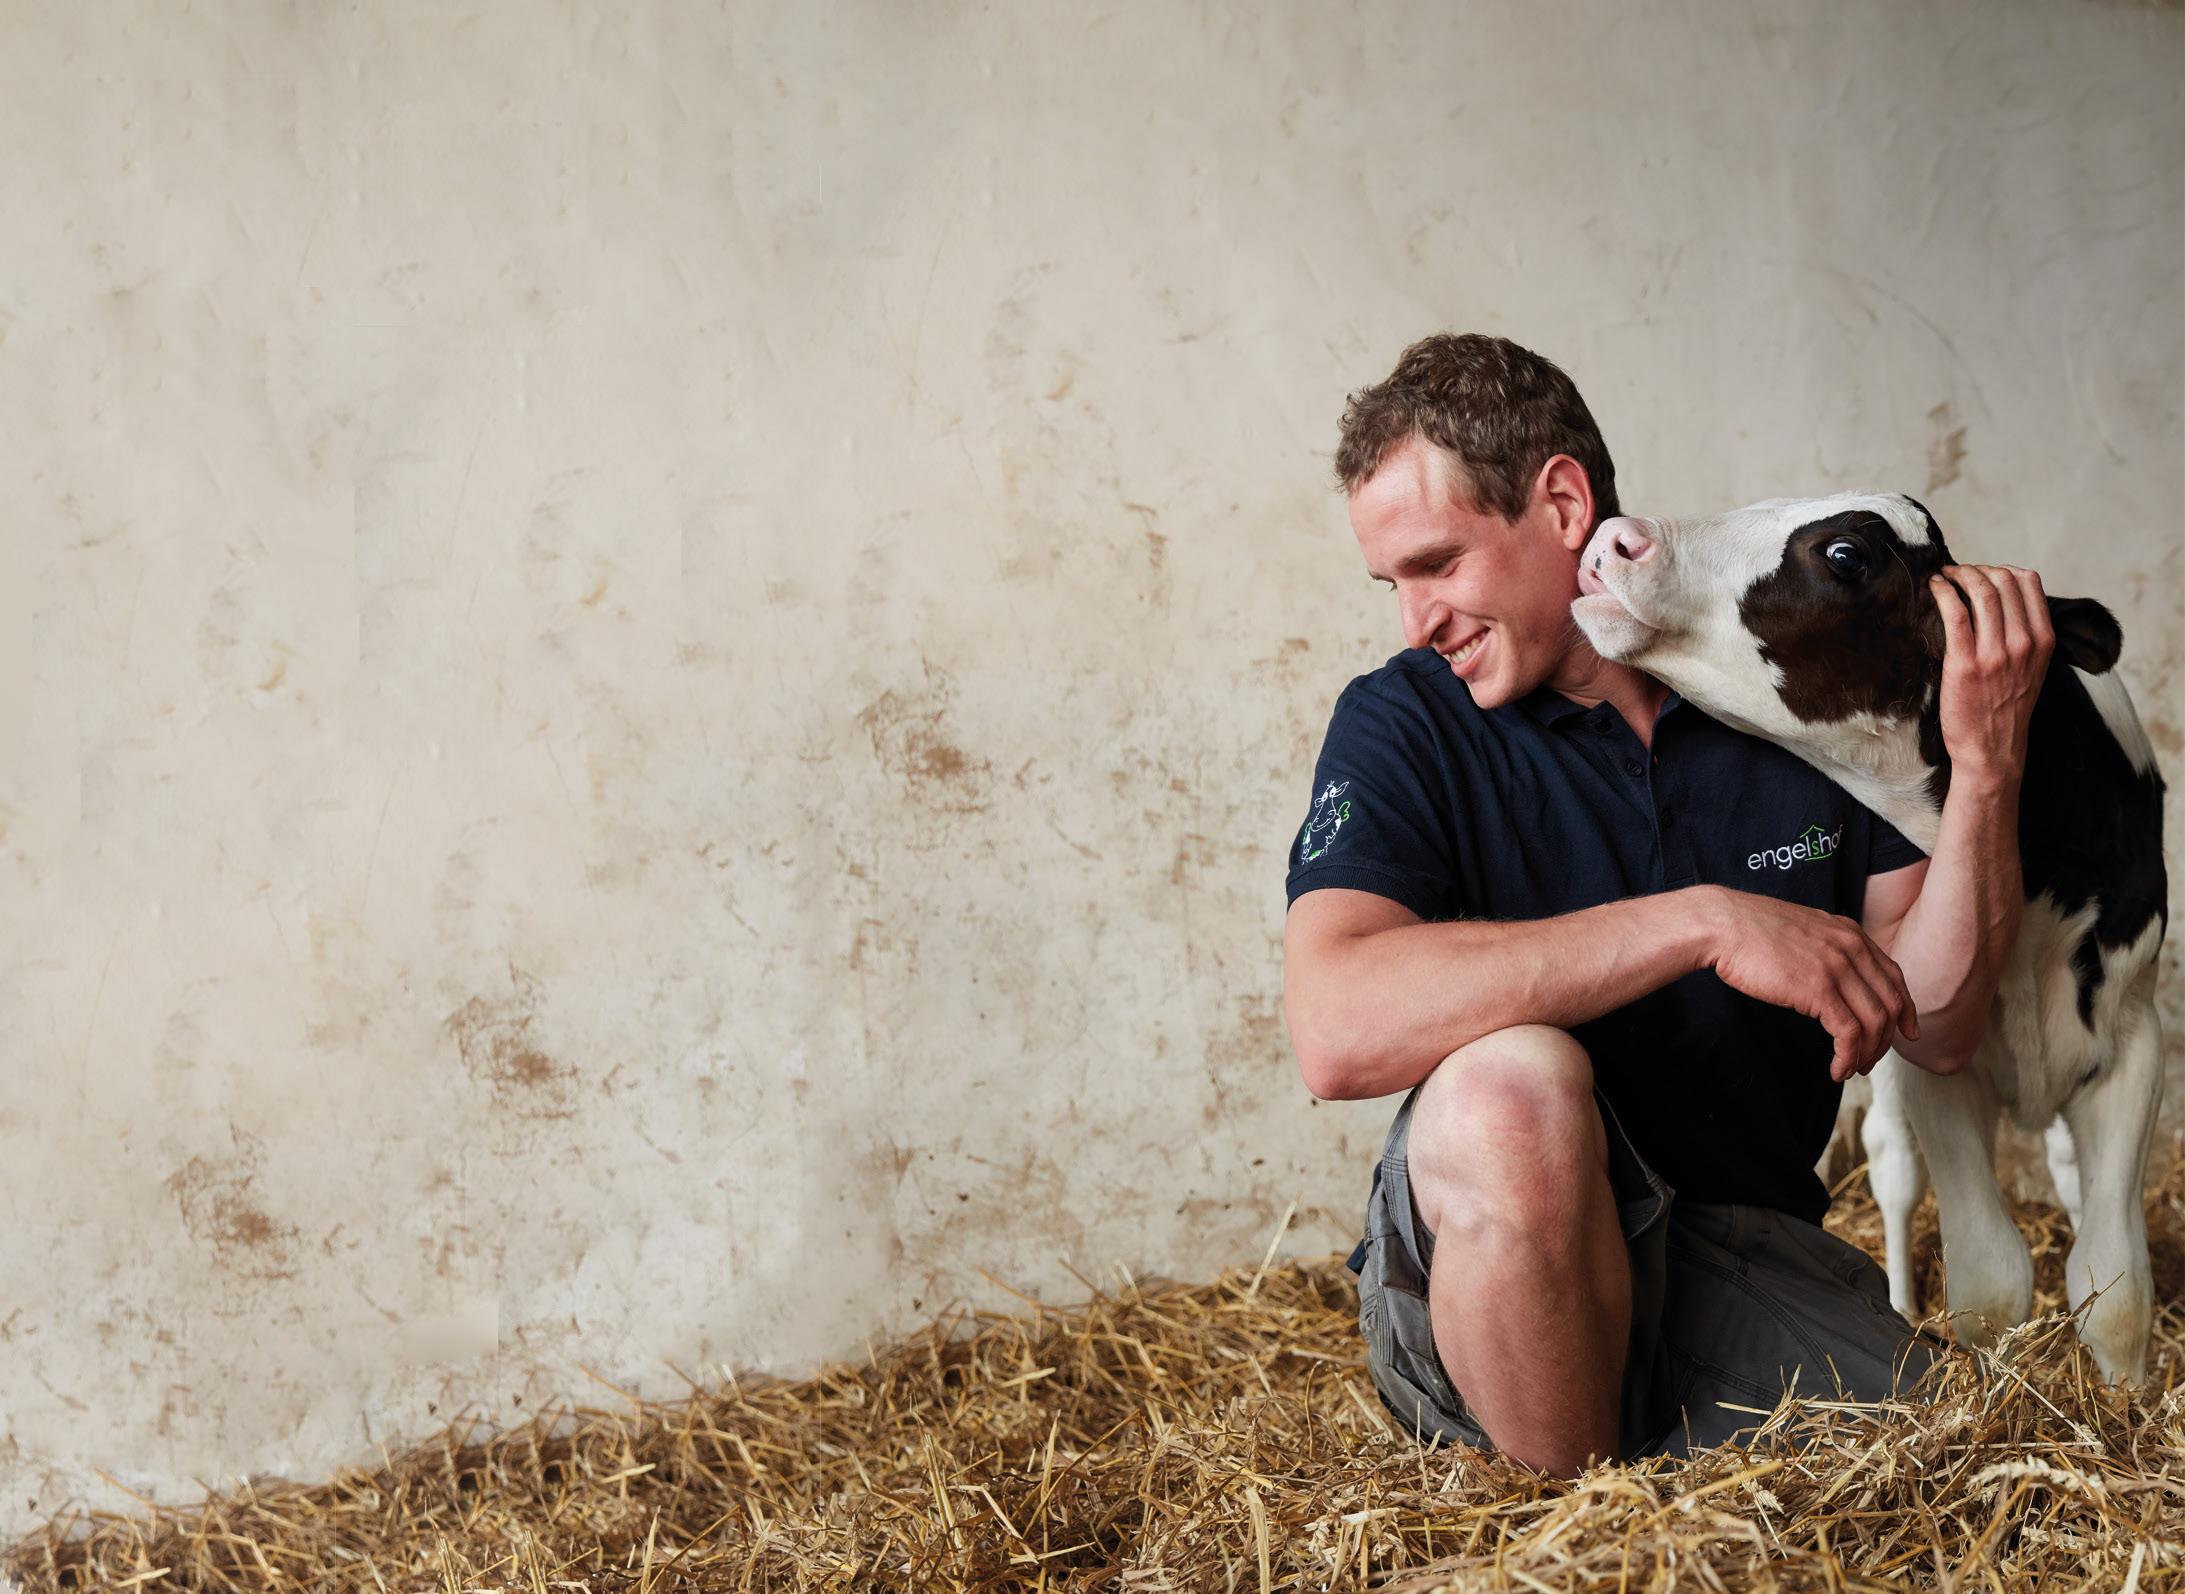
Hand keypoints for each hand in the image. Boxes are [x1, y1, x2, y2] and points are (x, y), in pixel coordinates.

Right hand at [1701, 889, 1919, 1081]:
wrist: (1724, 924)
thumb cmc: (1751, 930)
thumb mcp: (1803, 930)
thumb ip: (1826, 947)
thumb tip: (1831, 975)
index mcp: (1850, 934)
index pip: (1894, 976)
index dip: (1906, 1009)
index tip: (1907, 1032)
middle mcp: (1852, 949)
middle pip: (1891, 1004)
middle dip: (1887, 1039)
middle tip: (1871, 1060)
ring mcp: (1838, 968)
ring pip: (1875, 1023)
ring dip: (1868, 1054)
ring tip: (1852, 1069)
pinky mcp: (1819, 990)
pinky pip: (1849, 1033)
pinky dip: (1847, 1057)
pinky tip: (1836, 1069)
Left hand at [1932, 564, 2052, 784]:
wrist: (1992, 750)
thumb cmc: (2006, 708)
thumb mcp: (2031, 667)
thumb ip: (2024, 634)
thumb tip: (2002, 599)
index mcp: (2043, 640)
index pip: (2028, 581)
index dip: (2001, 568)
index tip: (1981, 572)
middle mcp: (2024, 643)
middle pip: (2003, 580)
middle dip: (1976, 569)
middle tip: (1957, 573)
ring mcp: (1996, 653)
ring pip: (1981, 591)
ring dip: (1958, 575)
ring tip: (1944, 577)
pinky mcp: (1965, 663)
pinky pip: (1955, 613)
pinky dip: (1942, 592)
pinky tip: (1934, 588)